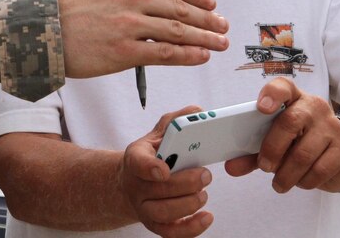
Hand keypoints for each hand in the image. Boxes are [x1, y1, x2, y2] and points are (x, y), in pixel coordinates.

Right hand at [56, 0, 228, 77]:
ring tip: (220, 44)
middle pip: (181, 9)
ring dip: (204, 38)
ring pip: (178, 31)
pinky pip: (164, 53)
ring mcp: (129, 26)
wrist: (41, 28)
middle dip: (208, 19)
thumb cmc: (66, 6)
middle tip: (223, 26)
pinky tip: (201, 56)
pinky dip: (187, 55)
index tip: (212, 4)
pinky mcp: (124, 52)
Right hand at [120, 106, 213, 236]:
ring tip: (203, 193)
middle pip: (158, 189)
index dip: (150, 168)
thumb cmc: (153, 154)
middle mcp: (136, 184)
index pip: (137, 163)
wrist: (133, 181)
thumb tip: (199, 112)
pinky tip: (207, 217)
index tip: (165, 169)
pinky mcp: (154, 224)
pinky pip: (170, 233)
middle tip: (205, 175)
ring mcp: (143, 207)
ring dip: (188, 204)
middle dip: (185, 183)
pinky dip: (191, 228)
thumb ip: (179, 120)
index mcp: (135, 157)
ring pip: (163, 212)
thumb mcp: (160, 132)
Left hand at [225, 78, 339, 192]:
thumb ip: (251, 153)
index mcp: (293, 98)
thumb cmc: (299, 143)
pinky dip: (305, 181)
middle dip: (272, 149)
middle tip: (264, 167)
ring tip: (279, 183)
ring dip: (286, 174)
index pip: (283, 86)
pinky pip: (320, 169)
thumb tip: (230, 167)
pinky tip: (300, 182)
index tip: (261, 108)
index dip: (271, 94)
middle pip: (289, 122)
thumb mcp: (274, 143)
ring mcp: (332, 126)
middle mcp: (314, 107)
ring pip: (303, 153)